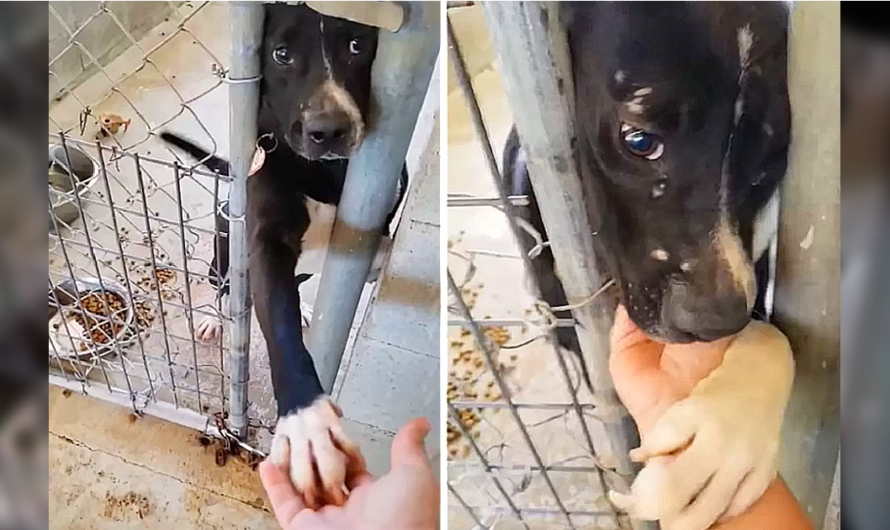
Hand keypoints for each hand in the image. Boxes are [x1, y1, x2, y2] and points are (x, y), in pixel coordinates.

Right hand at [260, 418, 438, 529]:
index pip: (355, 470)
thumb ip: (409, 449)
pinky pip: (285, 505)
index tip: (336, 427)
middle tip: (307, 430)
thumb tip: (420, 425)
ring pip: (304, 488)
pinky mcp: (302, 529)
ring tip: (285, 438)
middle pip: (327, 477)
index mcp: (378, 501)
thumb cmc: (405, 521)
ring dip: (294, 464)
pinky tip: (269, 465)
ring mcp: (325, 522)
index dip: (346, 448)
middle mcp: (349, 513)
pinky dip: (275, 485)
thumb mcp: (414, 476)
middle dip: (317, 455)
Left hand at [608, 305, 793, 529]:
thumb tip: (640, 460)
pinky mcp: (766, 471)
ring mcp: (746, 461)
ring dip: (683, 519)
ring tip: (669, 521)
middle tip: (641, 511)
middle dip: (652, 508)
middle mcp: (721, 443)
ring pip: (708, 509)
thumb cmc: (714, 390)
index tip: (624, 493)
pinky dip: (718, 512)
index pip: (656, 455)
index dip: (637, 476)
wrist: (763, 377)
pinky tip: (705, 510)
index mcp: (695, 418)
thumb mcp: (682, 406)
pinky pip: (737, 506)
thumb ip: (661, 435)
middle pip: (677, 492)